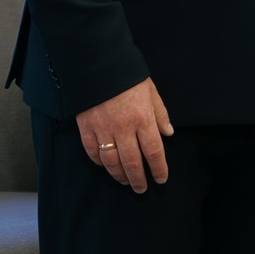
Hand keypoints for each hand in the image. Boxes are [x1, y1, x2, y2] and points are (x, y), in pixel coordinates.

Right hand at [76, 78, 172, 192]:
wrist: (98, 64)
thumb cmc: (128, 77)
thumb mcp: (151, 91)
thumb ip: (160, 114)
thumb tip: (168, 134)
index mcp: (143, 118)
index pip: (154, 151)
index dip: (159, 168)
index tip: (162, 179)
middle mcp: (123, 128)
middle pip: (133, 162)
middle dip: (138, 179)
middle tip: (142, 189)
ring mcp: (103, 130)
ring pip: (111, 162)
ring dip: (119, 175)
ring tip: (126, 181)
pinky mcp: (86, 128)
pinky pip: (92, 152)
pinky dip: (99, 163)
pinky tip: (106, 166)